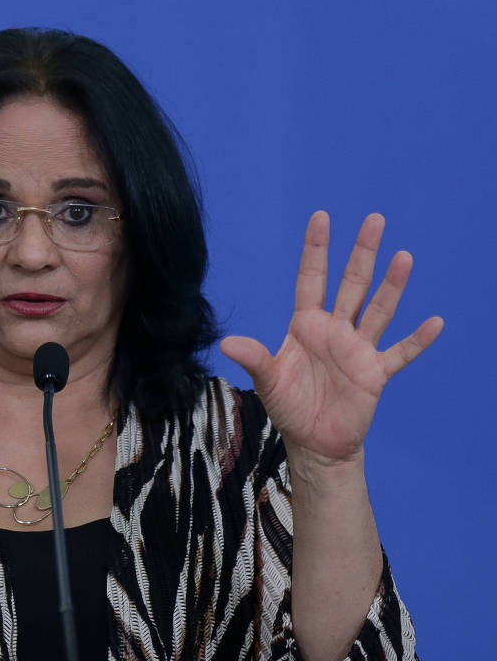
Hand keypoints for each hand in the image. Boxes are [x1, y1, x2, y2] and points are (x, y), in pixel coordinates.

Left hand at [219, 211, 442, 471]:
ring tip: (403, 257)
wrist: (314, 443)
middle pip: (351, 284)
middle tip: (374, 219)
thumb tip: (226, 344)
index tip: (321, 217)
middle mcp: (334, 330)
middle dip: (361, 253)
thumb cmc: (289, 407)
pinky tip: (434, 322)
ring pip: (378, 310)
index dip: (316, 250)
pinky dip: (417, 340)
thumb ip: (254, 359)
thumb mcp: (268, 381)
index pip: (311, 279)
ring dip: (392, 286)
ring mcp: (357, 350)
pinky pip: (399, 353)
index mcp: (305, 325)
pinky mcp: (374, 374)